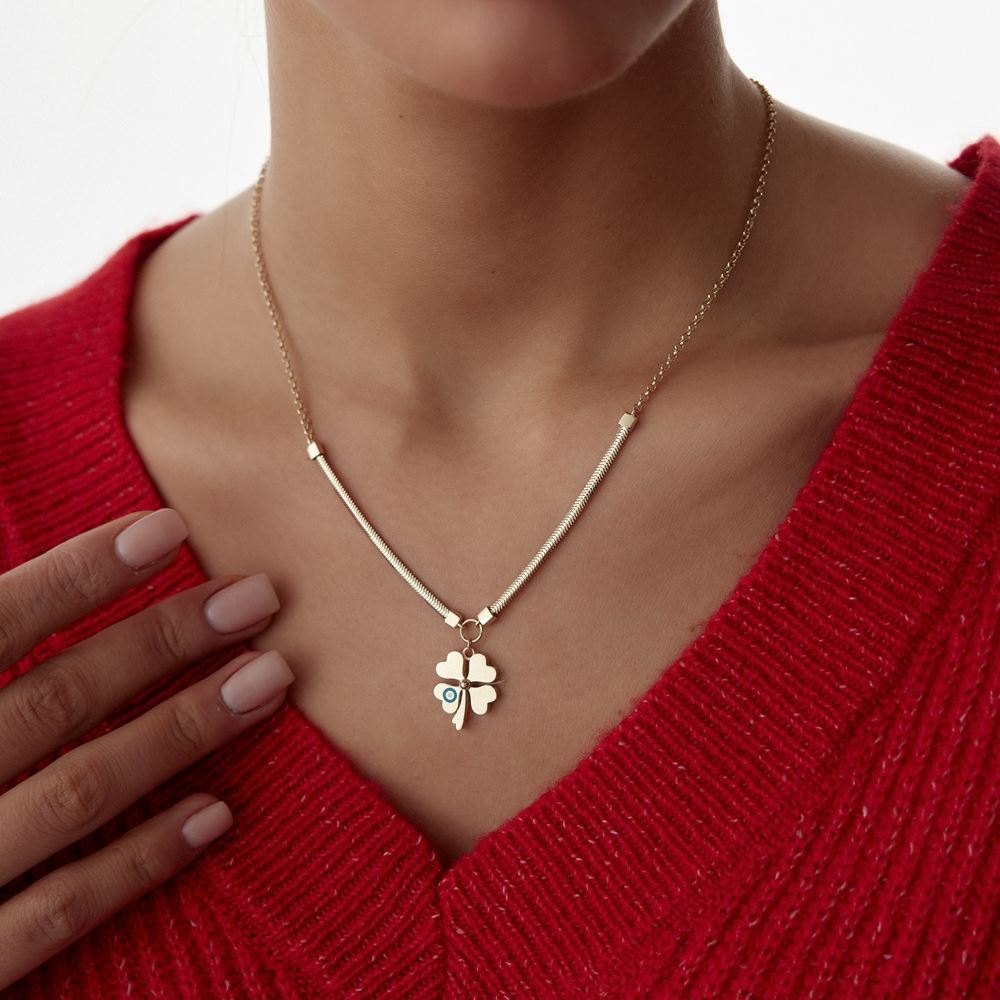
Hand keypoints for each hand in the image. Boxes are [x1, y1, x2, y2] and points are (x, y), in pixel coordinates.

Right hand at [0, 508, 292, 987]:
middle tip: (257, 598)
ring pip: (78, 791)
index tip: (170, 528)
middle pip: (56, 699)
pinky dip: (138, 860)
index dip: (79, 574)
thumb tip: (36, 578)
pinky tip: (215, 813)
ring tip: (269, 679)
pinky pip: (58, 911)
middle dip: (162, 642)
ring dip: (181, 732)